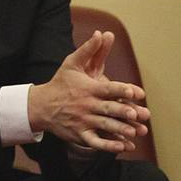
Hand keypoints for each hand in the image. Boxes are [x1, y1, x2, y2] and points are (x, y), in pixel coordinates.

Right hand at [28, 30, 150, 152]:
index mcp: (88, 88)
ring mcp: (84, 121)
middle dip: (123, 111)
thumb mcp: (72, 63)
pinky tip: (122, 147)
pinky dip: (109, 146)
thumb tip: (101, 32)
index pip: (108, 88)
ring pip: (105, 126)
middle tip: (138, 114)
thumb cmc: (61, 82)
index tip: (135, 92)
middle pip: (109, 108)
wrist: (42, 105)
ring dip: (121, 129)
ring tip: (135, 132)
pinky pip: (96, 142)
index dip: (121, 90)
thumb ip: (89, 49)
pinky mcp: (81, 135)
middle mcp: (87, 105)